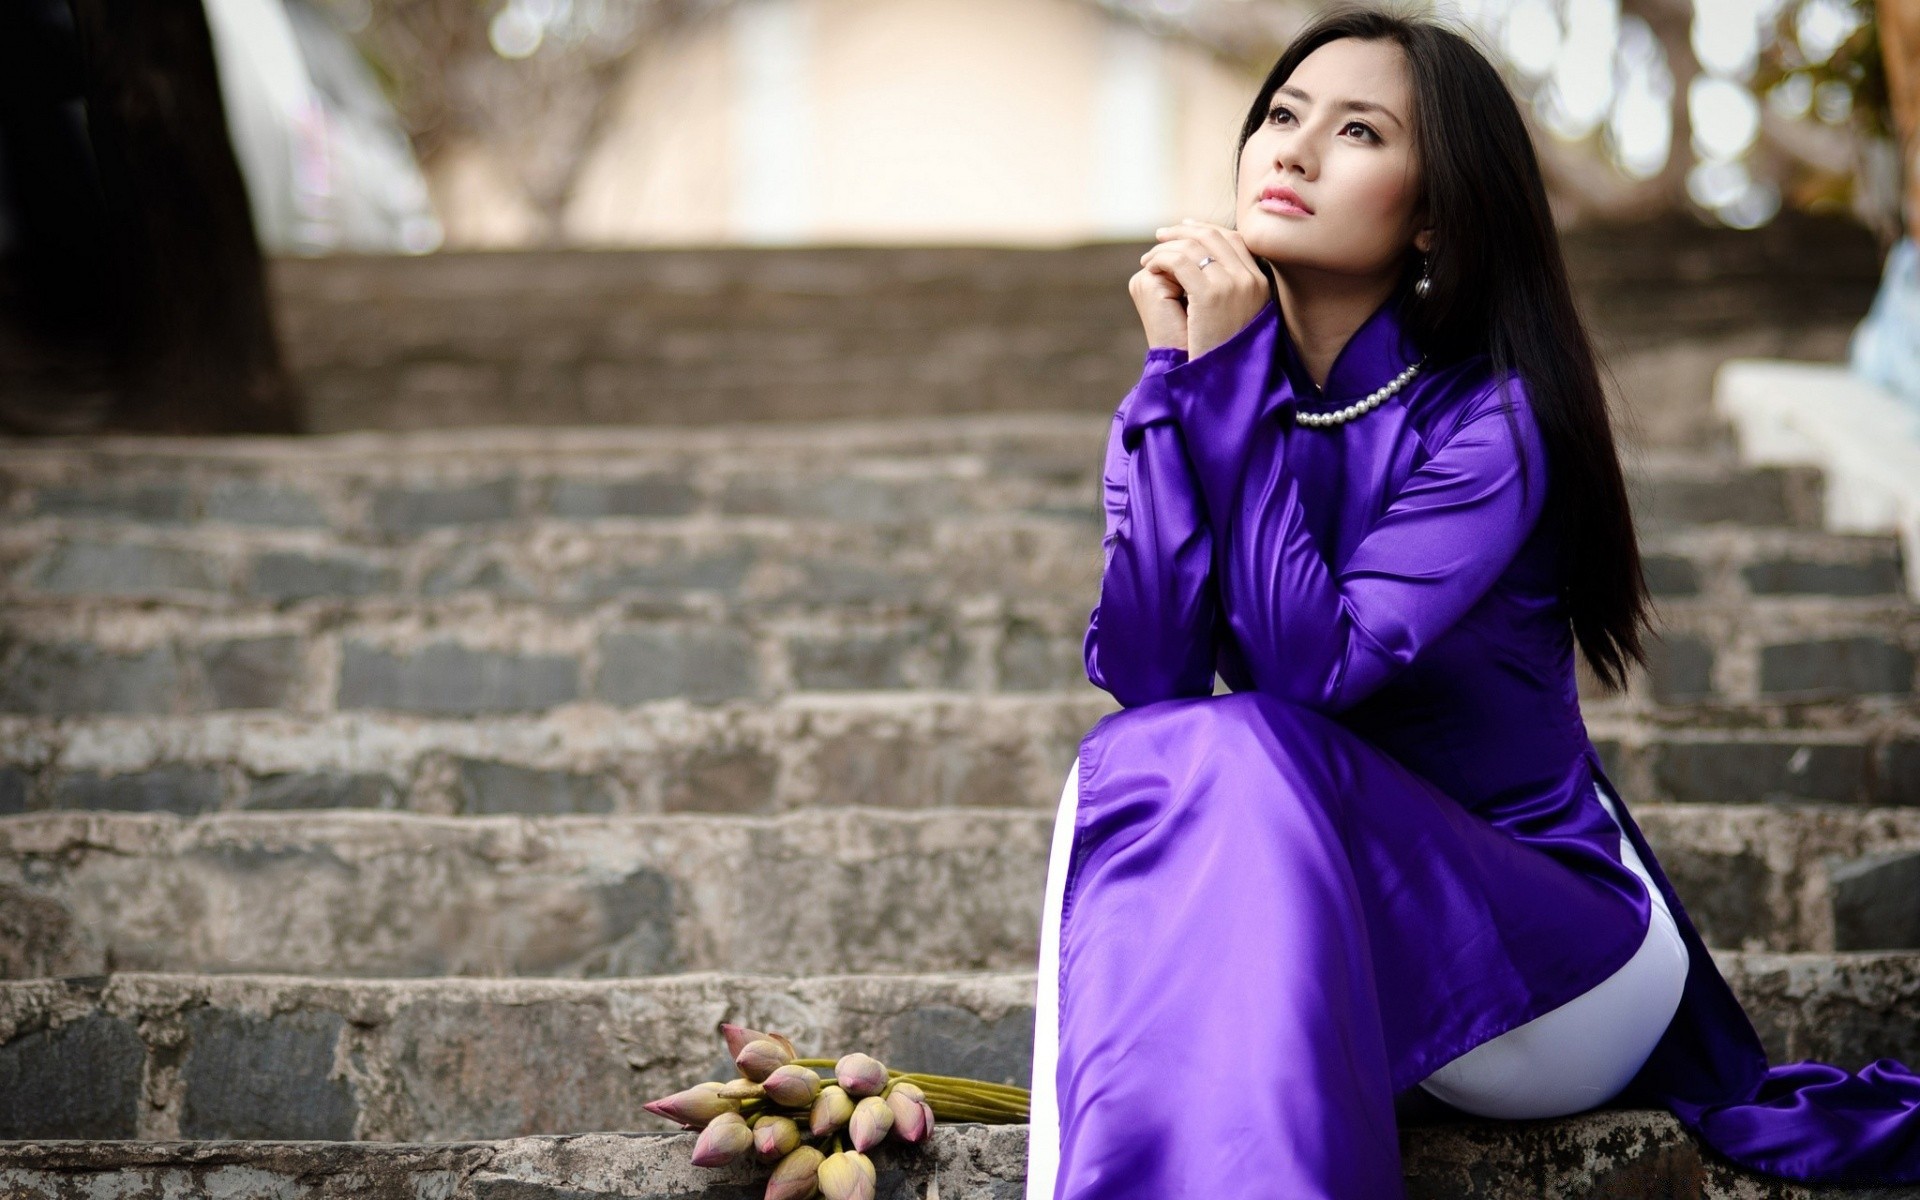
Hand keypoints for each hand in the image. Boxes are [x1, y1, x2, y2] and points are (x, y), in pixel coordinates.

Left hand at [1130, 218, 1271, 359]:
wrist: (1225, 383)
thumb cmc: (1225, 357)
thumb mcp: (1238, 316)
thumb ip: (1228, 289)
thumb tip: (1203, 265)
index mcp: (1260, 283)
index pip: (1235, 239)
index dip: (1207, 230)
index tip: (1185, 229)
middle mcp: (1250, 279)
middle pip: (1214, 236)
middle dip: (1184, 231)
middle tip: (1161, 236)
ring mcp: (1232, 285)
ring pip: (1193, 246)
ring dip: (1166, 247)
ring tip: (1150, 258)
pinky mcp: (1210, 295)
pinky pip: (1179, 261)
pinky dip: (1160, 259)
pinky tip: (1150, 266)